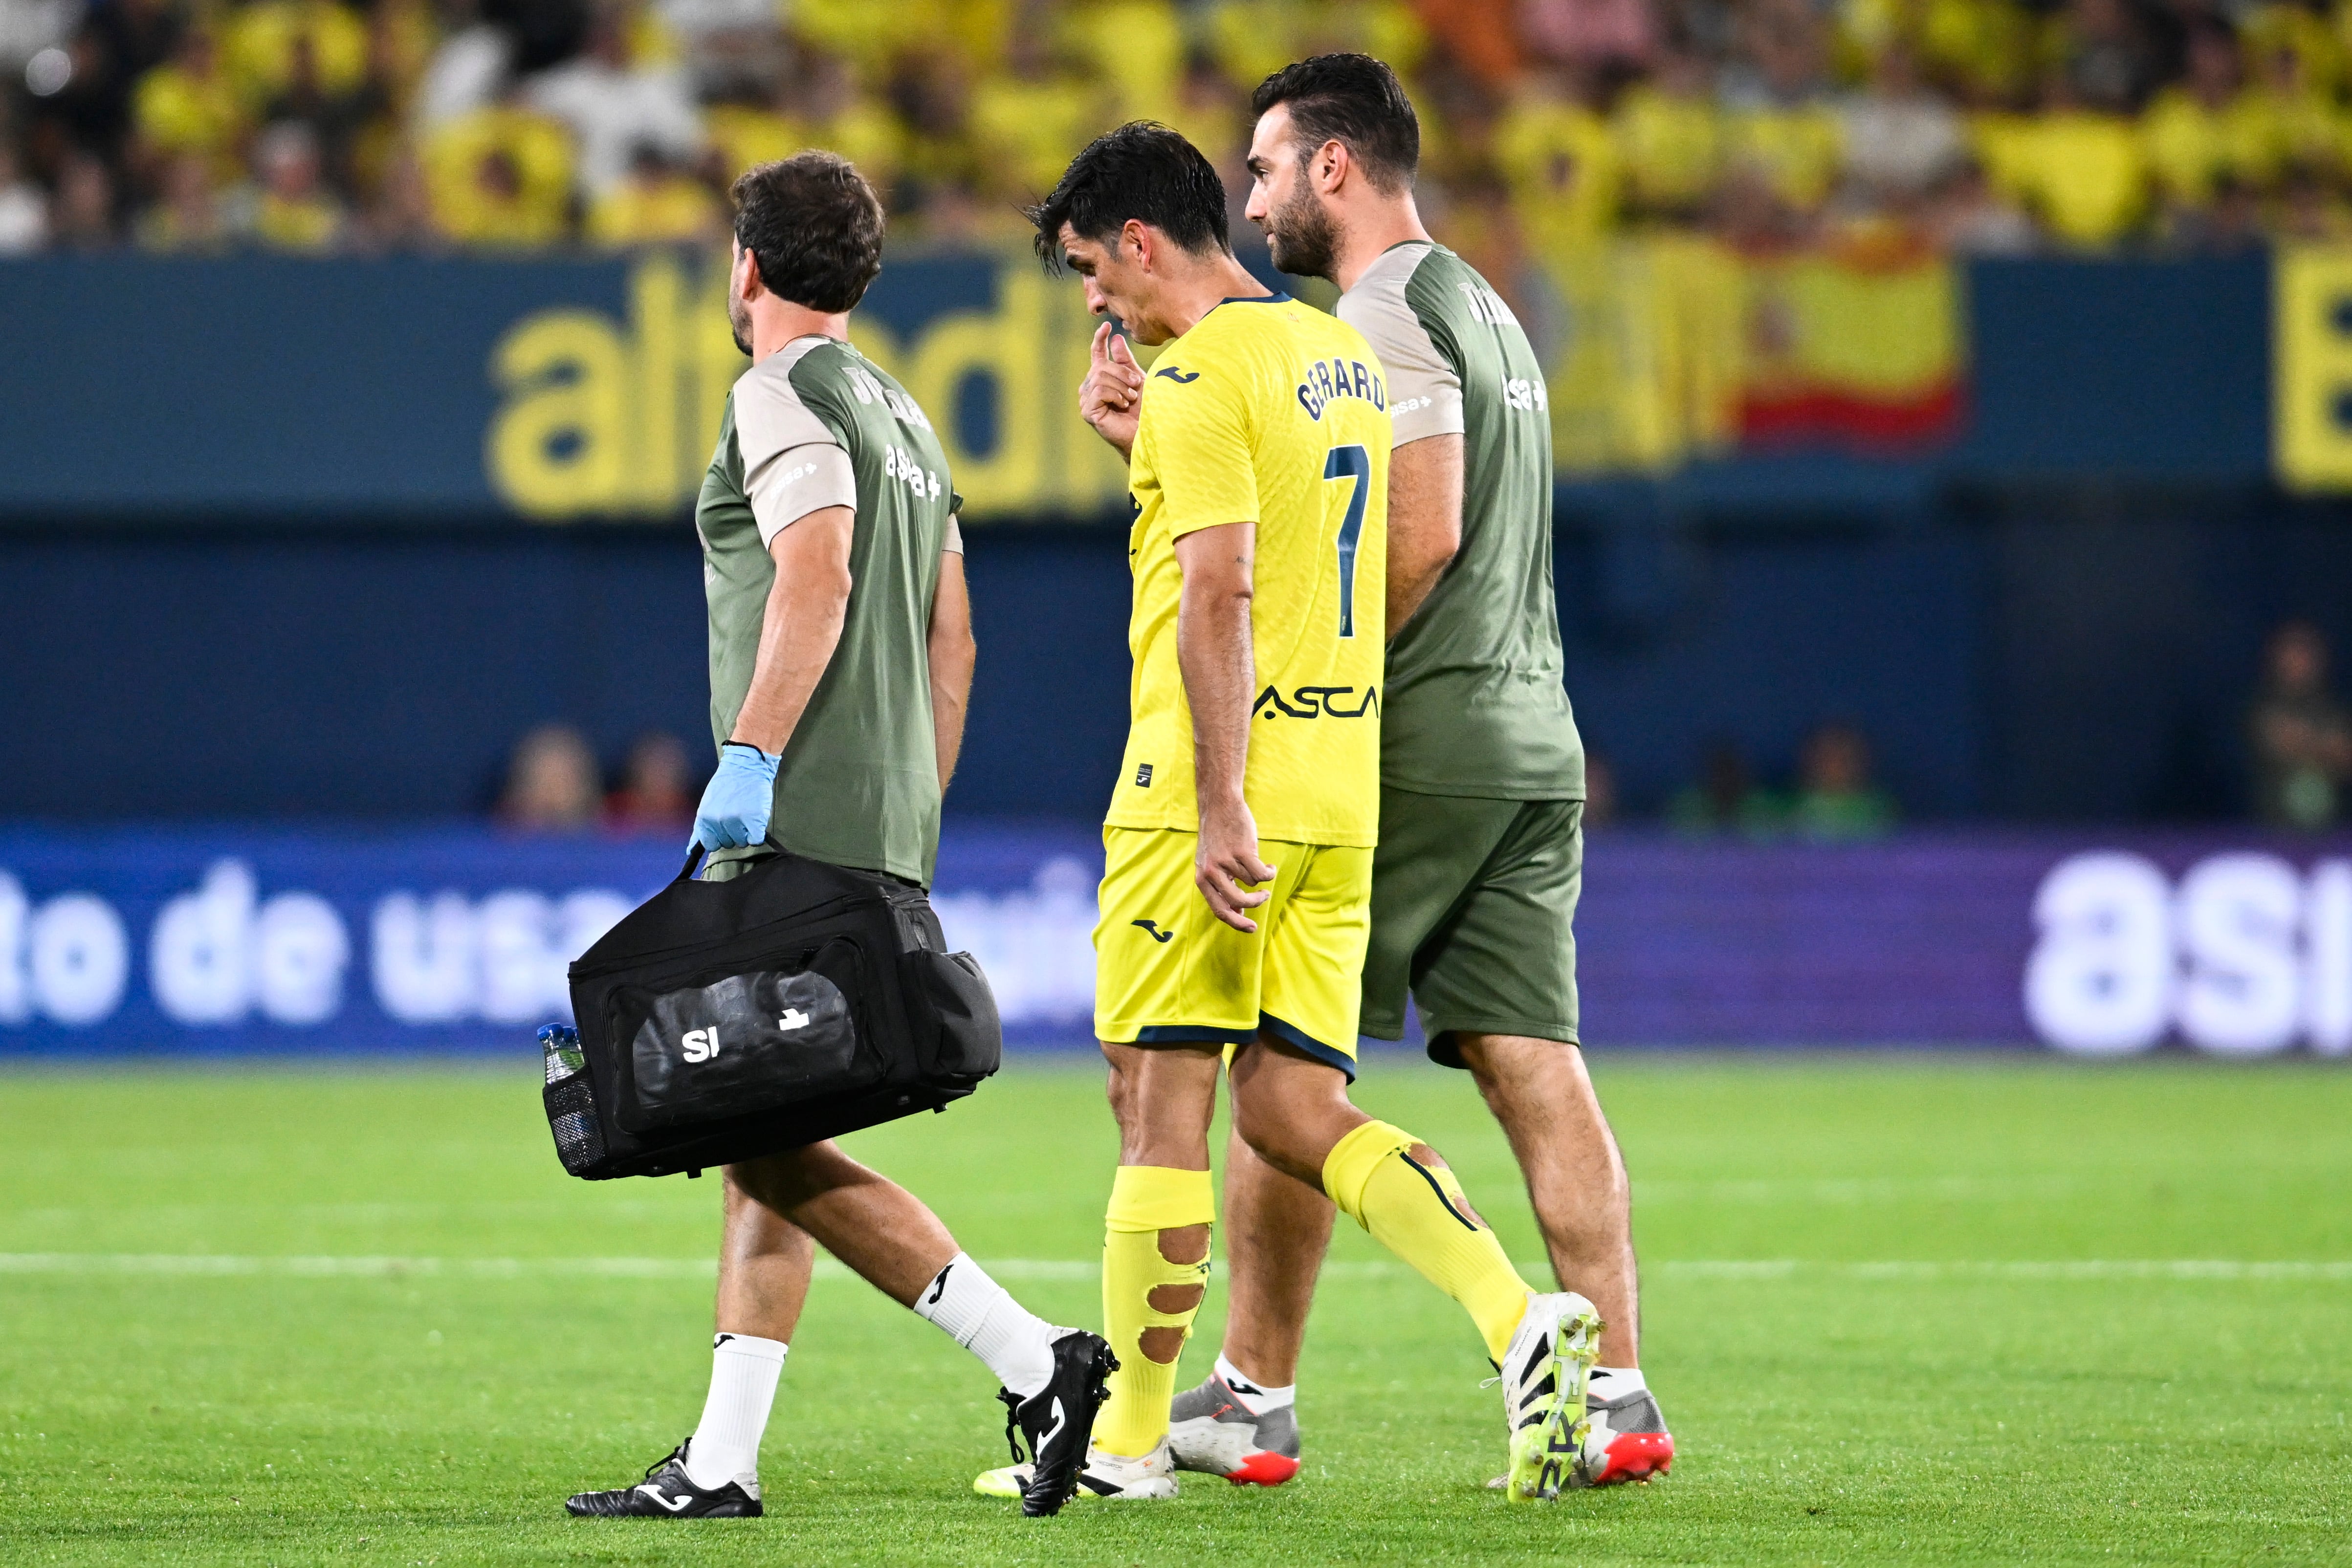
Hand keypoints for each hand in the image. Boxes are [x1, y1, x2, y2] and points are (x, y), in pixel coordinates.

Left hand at [691, 742, 778, 850]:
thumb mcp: (706, 805)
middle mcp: (718, 821)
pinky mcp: (754, 820)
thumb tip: (690, 851)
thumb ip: (700, 828)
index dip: (719, 837)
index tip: (724, 827)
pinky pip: (756, 840)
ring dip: (746, 832)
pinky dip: (758, 833)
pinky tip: (755, 819)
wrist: (747, 766)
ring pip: (742, 842)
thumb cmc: (727, 785)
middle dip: (733, 833)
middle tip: (737, 814)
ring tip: (746, 813)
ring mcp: (736, 821)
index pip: (711, 844)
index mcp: (704, 818)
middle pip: (728, 844)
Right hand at [1079, 322, 1143, 458]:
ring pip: (1100, 377)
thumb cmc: (1143, 409)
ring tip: (1130, 398)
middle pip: (1101, 366)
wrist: (1146, 432)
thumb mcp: (1136, 379)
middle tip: (1135, 385)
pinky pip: (1099, 391)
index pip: (1096, 355)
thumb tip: (1116, 338)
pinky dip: (1115, 396)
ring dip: (1121, 386)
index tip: (1106, 326)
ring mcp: (1086, 400)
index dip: (1099, 340)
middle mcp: (1090, 387)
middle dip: (1122, 373)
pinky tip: (1122, 405)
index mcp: (1101, 378)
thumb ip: (1125, 361)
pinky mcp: (1088, 411)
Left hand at [1195, 796, 1274, 933]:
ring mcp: (1226, 862)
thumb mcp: (1211, 864)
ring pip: (1252, 883)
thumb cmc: (1218, 837)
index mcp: (1201, 878)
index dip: (1236, 922)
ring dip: (1259, 875)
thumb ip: (1221, 887)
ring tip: (1258, 863)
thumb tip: (1238, 912)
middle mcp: (1211, 872)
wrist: (1220, 806)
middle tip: (1264, 897)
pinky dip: (1269, 872)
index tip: (1251, 928)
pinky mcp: (1241, 851)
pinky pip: (1261, 873)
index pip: (1219, 910)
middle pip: (1238, 901)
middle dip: (1255, 903)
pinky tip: (1269, 865)